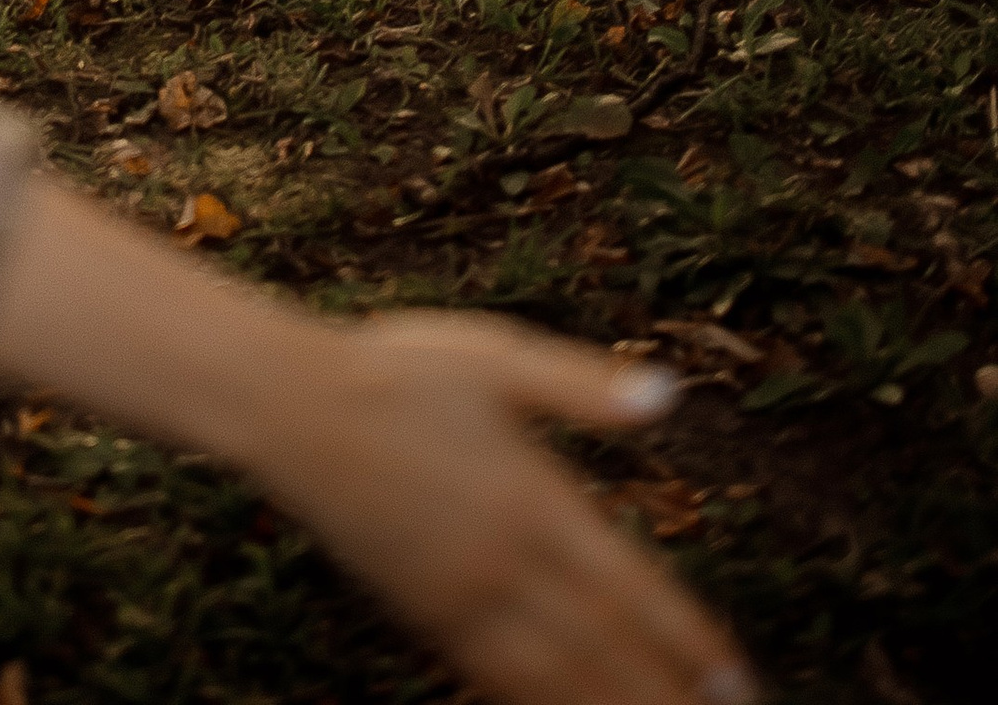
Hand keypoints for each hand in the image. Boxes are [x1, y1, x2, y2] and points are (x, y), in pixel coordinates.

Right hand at [0, 184, 748, 704]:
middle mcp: (505, 562)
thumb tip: (669, 394)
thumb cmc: (393, 370)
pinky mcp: (423, 614)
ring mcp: (461, 597)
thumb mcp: (492, 356)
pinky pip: (494, 680)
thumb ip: (580, 386)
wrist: (290, 407)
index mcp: (532, 497)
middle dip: (665, 696)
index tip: (735, 678)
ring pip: (553, 681)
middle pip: (602, 652)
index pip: (628, 588)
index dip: (686, 640)